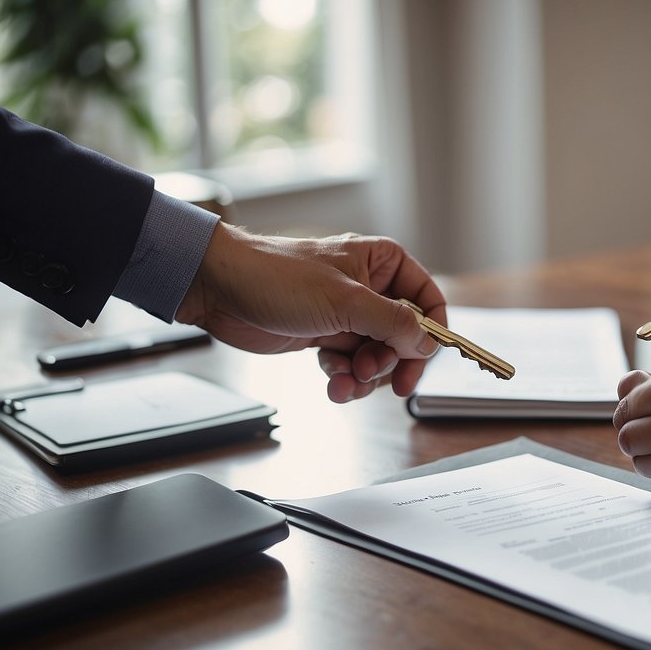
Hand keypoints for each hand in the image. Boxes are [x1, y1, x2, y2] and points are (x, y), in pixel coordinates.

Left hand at [176, 223, 442, 402]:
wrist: (220, 289)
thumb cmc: (277, 276)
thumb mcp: (346, 300)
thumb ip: (394, 322)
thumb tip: (427, 343)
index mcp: (383, 263)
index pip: (428, 301)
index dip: (430, 334)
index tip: (421, 361)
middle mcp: (370, 289)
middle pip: (405, 337)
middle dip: (389, 362)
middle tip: (369, 372)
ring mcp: (347, 315)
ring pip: (377, 357)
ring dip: (364, 377)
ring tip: (344, 382)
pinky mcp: (325, 337)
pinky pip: (350, 366)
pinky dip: (344, 380)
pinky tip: (332, 385)